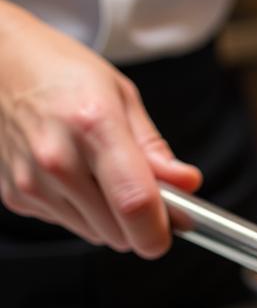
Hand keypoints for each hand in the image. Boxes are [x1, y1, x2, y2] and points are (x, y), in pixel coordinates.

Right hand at [0, 0, 200, 257]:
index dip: (159, 230)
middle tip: (134, 186)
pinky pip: (67, 224)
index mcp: (92, 126)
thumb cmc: (61, 72)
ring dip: (108, 218)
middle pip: (119, 232)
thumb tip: (187, 183)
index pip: (135, 204)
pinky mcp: (15, 196)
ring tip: (95, 171)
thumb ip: (155, 150)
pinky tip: (67, 172)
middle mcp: (56, 158)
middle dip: (138, 222)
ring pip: (96, 234)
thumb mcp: (121, 97)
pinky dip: (78, 209)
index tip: (169, 229)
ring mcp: (31, 181)